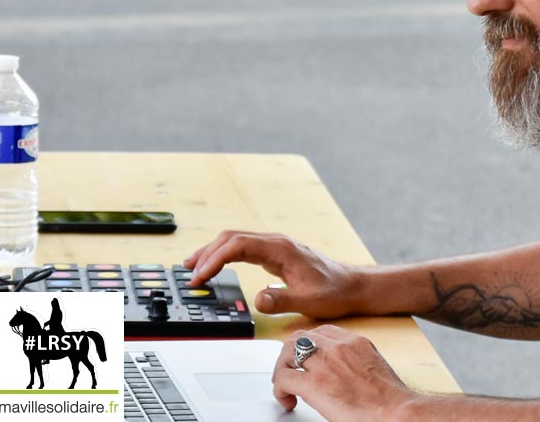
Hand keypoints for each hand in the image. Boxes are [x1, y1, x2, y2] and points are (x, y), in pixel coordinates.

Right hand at [184, 230, 366, 317]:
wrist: (351, 285)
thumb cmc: (334, 291)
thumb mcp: (310, 301)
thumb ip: (282, 300)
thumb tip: (258, 299)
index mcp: (282, 249)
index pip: (239, 245)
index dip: (216, 258)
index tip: (201, 275)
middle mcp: (276, 242)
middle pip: (232, 238)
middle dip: (207, 253)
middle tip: (189, 273)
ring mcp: (275, 246)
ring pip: (236, 240)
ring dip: (213, 251)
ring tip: (192, 267)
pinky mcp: (274, 253)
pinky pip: (243, 248)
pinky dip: (224, 254)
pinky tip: (214, 265)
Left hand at [273, 326, 412, 421]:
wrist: (395, 411)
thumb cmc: (390, 398)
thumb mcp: (374, 366)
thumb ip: (356, 362)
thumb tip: (343, 373)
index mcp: (355, 342)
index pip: (322, 332)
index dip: (309, 345)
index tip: (307, 358)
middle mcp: (338, 346)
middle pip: (300, 337)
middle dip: (291, 355)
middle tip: (291, 371)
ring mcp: (325, 362)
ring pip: (287, 352)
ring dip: (283, 369)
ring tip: (286, 386)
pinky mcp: (313, 384)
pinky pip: (283, 378)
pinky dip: (280, 390)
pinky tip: (287, 400)